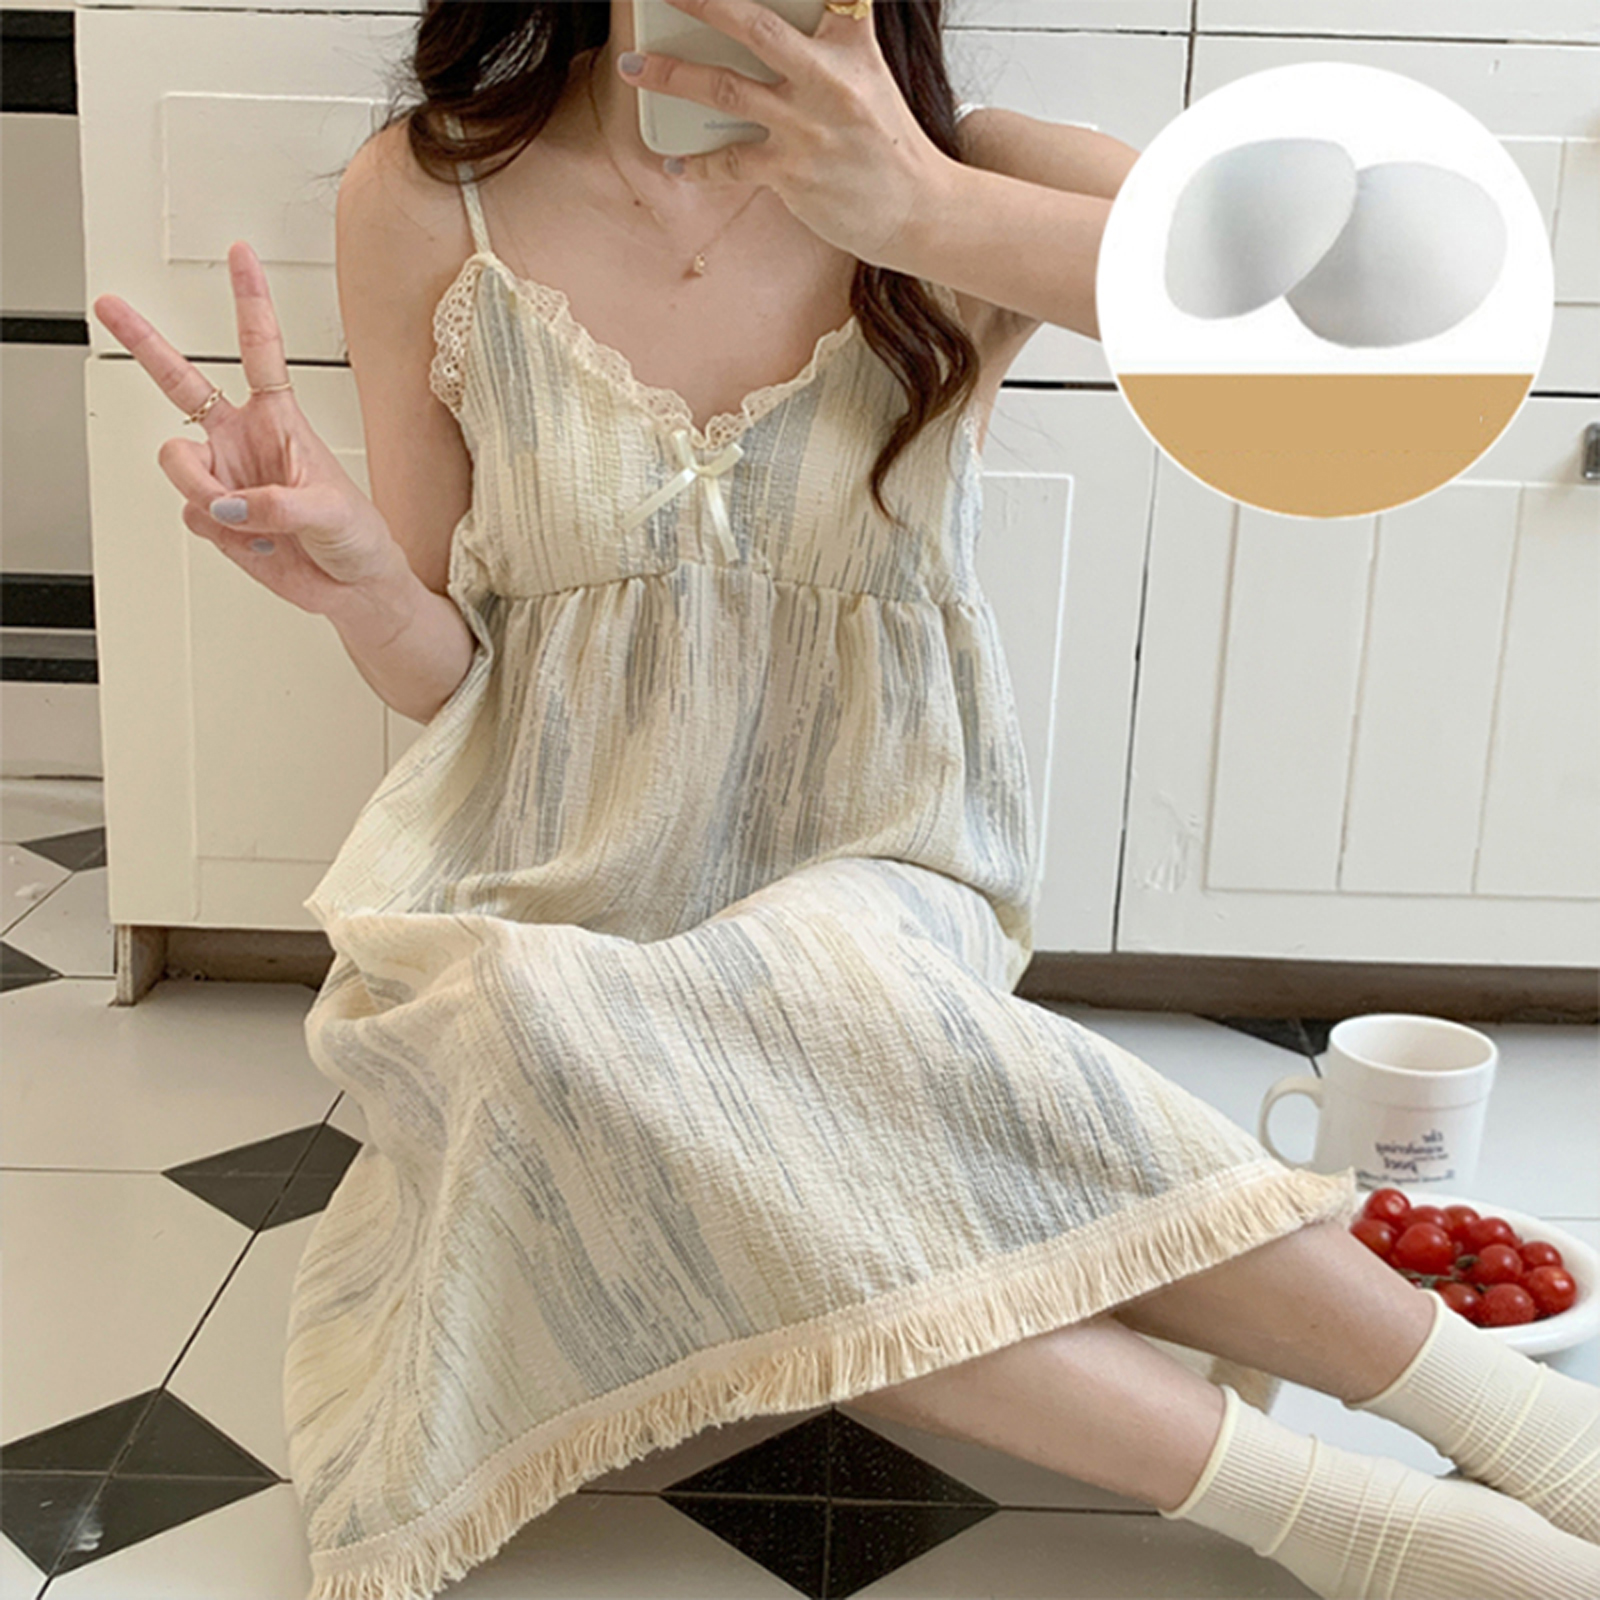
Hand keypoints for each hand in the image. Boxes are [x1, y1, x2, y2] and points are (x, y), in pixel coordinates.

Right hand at [93, 240, 403, 616]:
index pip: (260, 349)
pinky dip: (218, 532)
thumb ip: (276, 505)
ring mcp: (226, 476)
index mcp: (280, 419)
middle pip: (181, 384)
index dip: (250, 301)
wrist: (353, 587)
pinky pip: (192, 514)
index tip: (241, 255)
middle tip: (111, 308)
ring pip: (178, 465)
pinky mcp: (216, 515)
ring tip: (246, 520)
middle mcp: (244, 439)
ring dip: (205, 494)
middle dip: (144, 343)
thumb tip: (227, 505)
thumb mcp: (331, 512)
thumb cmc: (359, 538)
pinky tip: (253, 540)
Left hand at [623, 0, 949, 266]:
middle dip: (702, 2)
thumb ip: (830, 39)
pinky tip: (676, 162)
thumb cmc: (887, 143)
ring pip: (724, 87)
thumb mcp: (868, 75)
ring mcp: (807, 126)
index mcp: (851, 44)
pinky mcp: (791, 172)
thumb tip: (769, 30)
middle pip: (754, 25)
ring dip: (670, 74)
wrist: (917, 210)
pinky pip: (729, 162)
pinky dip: (698, 164)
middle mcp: (828, 78)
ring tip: (632, 65)